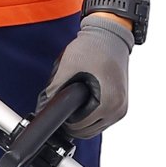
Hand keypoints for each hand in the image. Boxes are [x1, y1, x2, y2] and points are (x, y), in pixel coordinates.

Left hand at [39, 15, 133, 137]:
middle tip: (63, 105)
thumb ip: (54, 90)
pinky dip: (91, 114)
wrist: (110, 35)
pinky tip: (84, 101)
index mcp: (109, 102)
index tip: (58, 110)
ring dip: (82, 119)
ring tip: (74, 101)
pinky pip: (102, 118)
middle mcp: (119, 108)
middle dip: (72, 121)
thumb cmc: (94, 47)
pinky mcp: (121, 103)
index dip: (64, 121)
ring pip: (95, 127)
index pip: (80, 128)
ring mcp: (122, 107)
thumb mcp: (68, 69)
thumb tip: (44, 106)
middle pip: (87, 131)